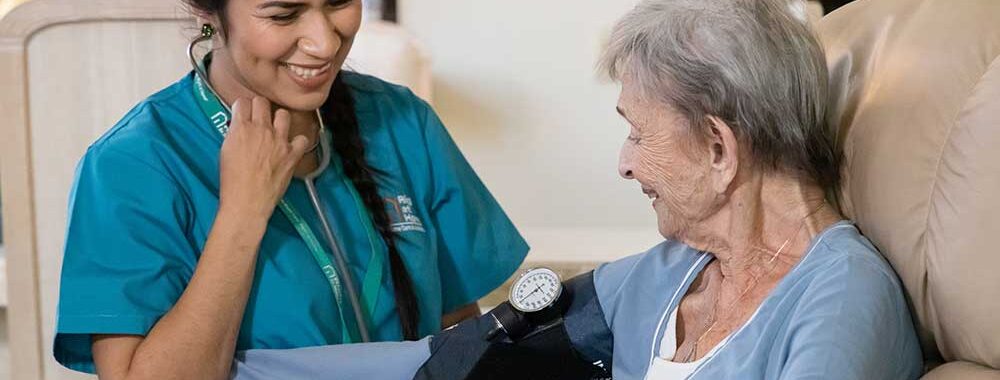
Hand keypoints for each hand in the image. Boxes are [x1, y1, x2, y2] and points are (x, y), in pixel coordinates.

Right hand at [218, 96, 309, 219]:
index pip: (242, 102)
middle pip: (262, 102)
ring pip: (283, 114)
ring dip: (279, 119)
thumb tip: (240, 128)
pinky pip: (302, 138)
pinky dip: (299, 141)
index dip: (242, 107)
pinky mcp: (292, 154)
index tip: (244, 112)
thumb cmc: (232, 181)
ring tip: (276, 128)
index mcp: (241, 129)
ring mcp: (279, 140)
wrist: (248, 201)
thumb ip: (235, 135)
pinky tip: (293, 146)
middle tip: (259, 117)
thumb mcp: (225, 151)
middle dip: (259, 107)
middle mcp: (261, 129)